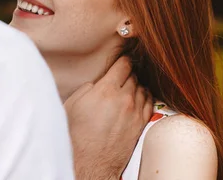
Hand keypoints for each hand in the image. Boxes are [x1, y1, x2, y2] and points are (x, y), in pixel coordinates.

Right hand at [64, 57, 152, 179]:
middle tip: (121, 74)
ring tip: (128, 86)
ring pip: (142, 87)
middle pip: (133, 75)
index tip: (121, 60)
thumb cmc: (76, 135)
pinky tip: (138, 96)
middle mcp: (124, 98)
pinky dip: (145, 95)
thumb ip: (88, 87)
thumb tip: (99, 82)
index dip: (122, 60)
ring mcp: (135, 111)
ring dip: (136, 84)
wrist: (89, 162)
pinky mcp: (141, 123)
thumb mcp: (73, 104)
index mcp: (105, 90)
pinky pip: (149, 101)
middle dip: (127, 73)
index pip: (123, 64)